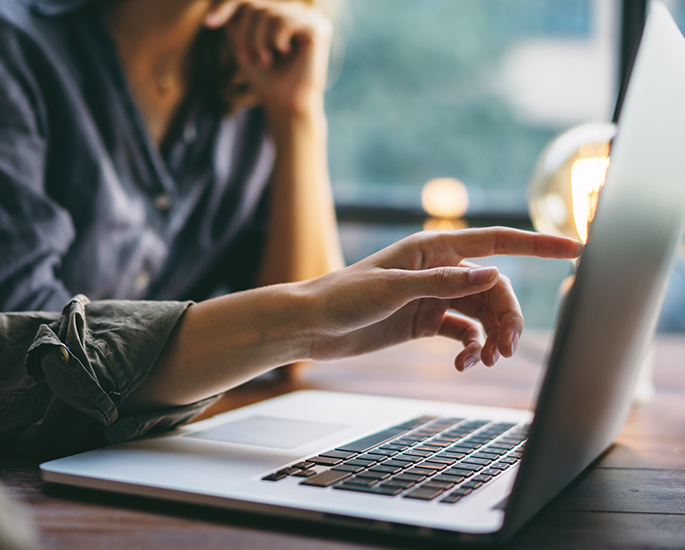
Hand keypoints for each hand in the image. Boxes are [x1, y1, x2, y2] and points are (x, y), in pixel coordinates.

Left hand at [205, 0, 331, 116]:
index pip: (250, 0)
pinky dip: (276, 41)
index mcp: (281, 12)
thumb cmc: (265, 78)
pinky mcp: (317, 27)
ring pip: (269, 13)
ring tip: (266, 60)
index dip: (227, 6)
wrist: (284, 104)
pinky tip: (284, 55)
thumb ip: (236, 20)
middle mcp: (297, 10)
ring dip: (259, 41)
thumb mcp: (243, 44)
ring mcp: (309, 17)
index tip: (209, 23)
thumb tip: (219, 0)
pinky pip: (284, 21)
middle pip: (257, 5)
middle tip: (249, 58)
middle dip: (246, 34)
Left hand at [302, 228, 583, 370]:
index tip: (576, 248)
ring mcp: (434, 297)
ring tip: (487, 361)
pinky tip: (463, 366)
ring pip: (483, 315)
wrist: (311, 326)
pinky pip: (464, 334)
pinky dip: (471, 350)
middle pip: (495, 290)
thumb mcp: (393, 289)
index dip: (538, 244)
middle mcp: (439, 270)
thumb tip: (493, 276)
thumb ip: (444, 284)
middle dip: (508, 319)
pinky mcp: (425, 322)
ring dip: (493, 338)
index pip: (497, 242)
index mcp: (434, 248)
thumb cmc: (343, 296)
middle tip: (507, 351)